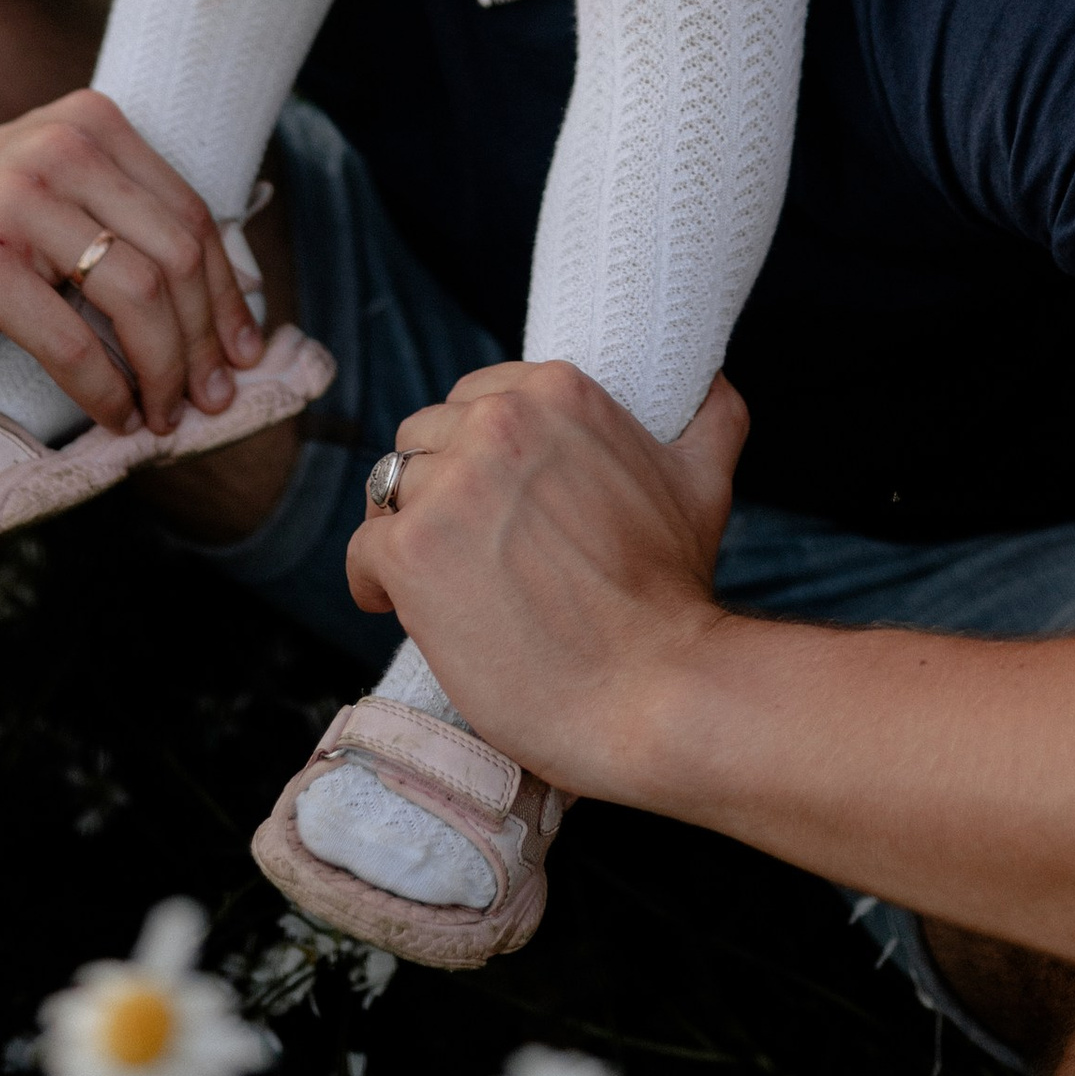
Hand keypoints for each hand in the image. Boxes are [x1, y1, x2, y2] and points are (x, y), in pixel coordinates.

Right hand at [0, 84, 263, 437]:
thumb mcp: (37, 181)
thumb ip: (107, 211)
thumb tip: (199, 299)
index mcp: (91, 125)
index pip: (192, 214)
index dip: (228, 292)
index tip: (242, 350)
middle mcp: (64, 150)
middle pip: (177, 256)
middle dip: (207, 340)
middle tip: (211, 400)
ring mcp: (21, 202)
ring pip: (137, 296)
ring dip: (166, 371)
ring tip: (163, 416)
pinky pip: (72, 339)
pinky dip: (106, 390)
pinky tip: (112, 416)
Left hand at [343, 362, 746, 798]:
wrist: (657, 690)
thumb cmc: (675, 597)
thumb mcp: (702, 482)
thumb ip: (706, 421)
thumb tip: (711, 385)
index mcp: (556, 391)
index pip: (474, 399)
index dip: (474, 453)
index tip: (486, 499)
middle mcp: (498, 422)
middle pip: (426, 438)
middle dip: (438, 488)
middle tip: (461, 545)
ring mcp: (452, 486)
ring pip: (393, 490)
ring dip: (407, 531)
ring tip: (433, 578)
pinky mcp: (412, 551)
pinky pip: (363, 548)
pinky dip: (372, 580)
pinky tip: (394, 606)